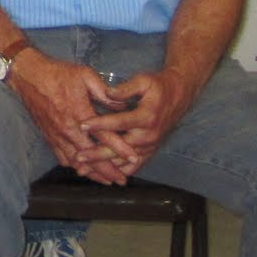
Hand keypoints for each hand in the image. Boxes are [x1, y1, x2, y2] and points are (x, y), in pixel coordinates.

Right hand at [7, 52, 123, 183]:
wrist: (28, 76)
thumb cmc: (58, 73)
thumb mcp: (85, 75)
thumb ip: (105, 92)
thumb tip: (123, 104)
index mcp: (79, 112)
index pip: (104, 135)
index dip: (120, 148)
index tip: (134, 158)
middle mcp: (67, 128)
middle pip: (91, 155)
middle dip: (108, 170)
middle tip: (123, 180)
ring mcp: (56, 134)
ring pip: (76, 161)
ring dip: (92, 173)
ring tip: (107, 180)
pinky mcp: (48, 136)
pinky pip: (62, 157)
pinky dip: (75, 166)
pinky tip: (84, 170)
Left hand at [78, 70, 193, 179]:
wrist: (178, 97)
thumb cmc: (158, 87)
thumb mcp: (143, 81)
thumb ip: (125, 88)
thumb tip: (108, 93)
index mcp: (146, 117)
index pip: (119, 122)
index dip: (100, 124)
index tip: (82, 125)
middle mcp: (148, 135)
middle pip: (119, 148)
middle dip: (97, 154)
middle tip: (78, 157)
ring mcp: (150, 146)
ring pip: (125, 162)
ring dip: (104, 167)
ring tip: (84, 170)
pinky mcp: (150, 151)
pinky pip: (134, 166)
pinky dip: (118, 172)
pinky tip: (102, 175)